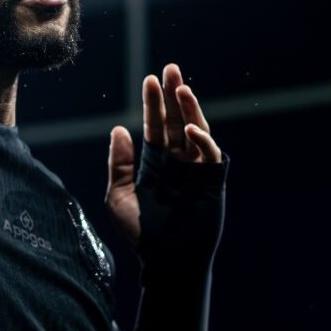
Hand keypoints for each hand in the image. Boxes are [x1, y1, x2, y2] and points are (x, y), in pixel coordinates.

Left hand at [106, 64, 222, 246]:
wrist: (167, 260)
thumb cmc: (141, 234)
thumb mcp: (119, 196)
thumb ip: (119, 164)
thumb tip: (118, 130)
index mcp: (155, 162)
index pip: (155, 125)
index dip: (153, 103)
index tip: (150, 79)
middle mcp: (177, 161)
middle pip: (177, 120)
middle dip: (173, 95)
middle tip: (170, 69)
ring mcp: (196, 169)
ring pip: (196, 130)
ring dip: (190, 109)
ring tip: (182, 88)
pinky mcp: (212, 181)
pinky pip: (209, 154)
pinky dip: (202, 139)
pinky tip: (190, 129)